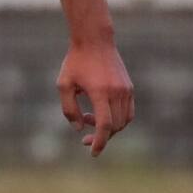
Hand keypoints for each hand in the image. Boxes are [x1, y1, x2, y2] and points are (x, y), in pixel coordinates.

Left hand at [57, 40, 133, 157]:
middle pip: (115, 126)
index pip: (105, 125)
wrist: (95, 39)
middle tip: (85, 138)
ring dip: (109, 128)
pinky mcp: (129, 87)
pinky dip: (118, 120)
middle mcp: (117, 92)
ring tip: (90, 119)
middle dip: (101, 137)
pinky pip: (128, 112)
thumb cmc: (76, 61)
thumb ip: (69, 109)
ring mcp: (126, 90)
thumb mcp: (64, 84)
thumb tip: (80, 129)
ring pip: (123, 121)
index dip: (100, 142)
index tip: (93, 153)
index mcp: (100, 92)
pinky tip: (102, 115)